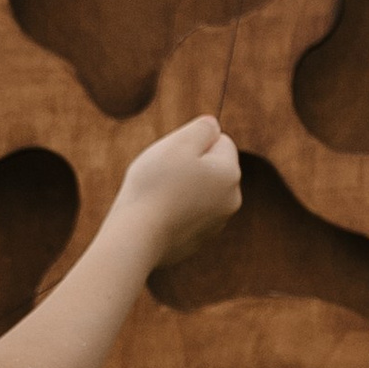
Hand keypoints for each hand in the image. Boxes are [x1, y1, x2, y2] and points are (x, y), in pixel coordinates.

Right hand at [114, 116, 241, 263]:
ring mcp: (216, 224)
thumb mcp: (179, 144)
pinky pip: (188, 214)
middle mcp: (232, 200)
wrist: (136, 237)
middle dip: (191, 165)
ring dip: (182, 188)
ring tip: (158, 196)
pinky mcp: (198, 240)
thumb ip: (202, 129)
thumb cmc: (155, 186)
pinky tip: (158, 215)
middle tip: (163, 175)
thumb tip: (214, 126)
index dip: (193, 142)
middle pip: (211, 167)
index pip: (220, 141)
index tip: (173, 157)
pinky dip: (175, 211)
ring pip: (199, 191)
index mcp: (231, 174)